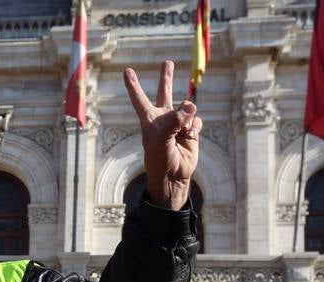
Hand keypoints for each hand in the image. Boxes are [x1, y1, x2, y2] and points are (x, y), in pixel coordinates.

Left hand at [123, 61, 202, 210]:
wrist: (172, 176)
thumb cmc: (159, 159)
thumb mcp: (162, 140)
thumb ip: (175, 120)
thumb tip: (191, 105)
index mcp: (149, 120)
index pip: (139, 98)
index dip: (133, 85)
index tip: (127, 71)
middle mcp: (163, 118)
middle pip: (164, 93)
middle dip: (166, 78)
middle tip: (167, 63)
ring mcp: (178, 123)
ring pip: (187, 108)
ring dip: (187, 118)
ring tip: (182, 133)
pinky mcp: (191, 129)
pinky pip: (197, 120)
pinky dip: (195, 128)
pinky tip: (190, 137)